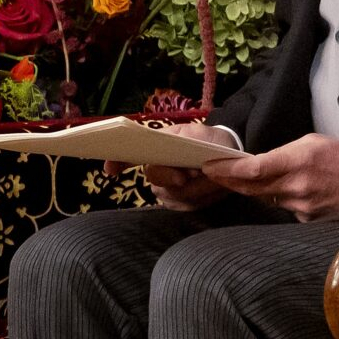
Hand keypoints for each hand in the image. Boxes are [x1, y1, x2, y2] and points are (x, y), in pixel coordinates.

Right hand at [111, 122, 236, 211]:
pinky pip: (189, 205)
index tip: (110, 168)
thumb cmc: (208, 140)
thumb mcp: (196, 133)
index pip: (128, 157)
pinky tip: (216, 187)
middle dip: (174, 176)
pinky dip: (205, 196)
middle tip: (193, 171)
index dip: (117, 162)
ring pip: (175, 196)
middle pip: (155, 180)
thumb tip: (173, 166)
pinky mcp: (182, 205)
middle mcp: (155, 173)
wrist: (228, 151)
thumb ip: (182, 144)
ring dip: (197, 187)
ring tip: (212, 177)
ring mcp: (167, 192)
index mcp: (155, 151)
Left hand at [203, 133, 338, 220]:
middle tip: (212, 174)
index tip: (209, 166)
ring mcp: (301, 207)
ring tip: (243, 180)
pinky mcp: (307, 220)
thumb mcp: (314, 142)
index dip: (227, 170)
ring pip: (265, 199)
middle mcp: (296, 187)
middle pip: (251, 188)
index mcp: (298, 161)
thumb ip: (284, 153)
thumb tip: (261, 163)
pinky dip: (279, 199)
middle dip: (229, 182)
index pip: (252, 169)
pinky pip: (284, 209)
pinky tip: (289, 191)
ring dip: (253, 190)